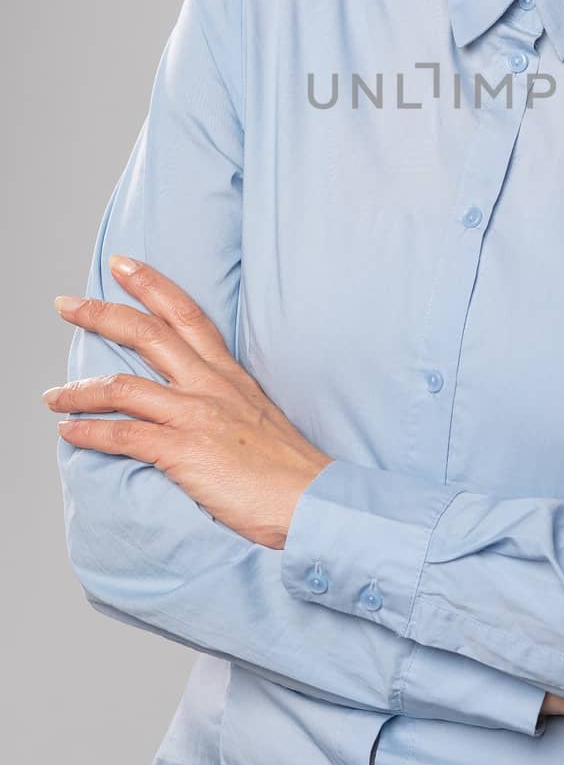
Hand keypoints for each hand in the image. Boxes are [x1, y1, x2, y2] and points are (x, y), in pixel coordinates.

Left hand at [44, 255, 333, 548]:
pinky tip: (69, 433)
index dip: (152, 284)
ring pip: (124, 386)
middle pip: (148, 334)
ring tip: (52, 396)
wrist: (311, 499)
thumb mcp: (258, 417)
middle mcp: (211, 386)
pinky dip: (89, 432)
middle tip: (67, 305)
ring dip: (79, 390)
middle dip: (102, 314)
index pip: (187, 314)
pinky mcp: (185, 451)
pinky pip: (124, 434)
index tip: (123, 264)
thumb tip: (195, 408)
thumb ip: (225, 403)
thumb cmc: (287, 469)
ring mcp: (197, 416)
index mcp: (229, 375)